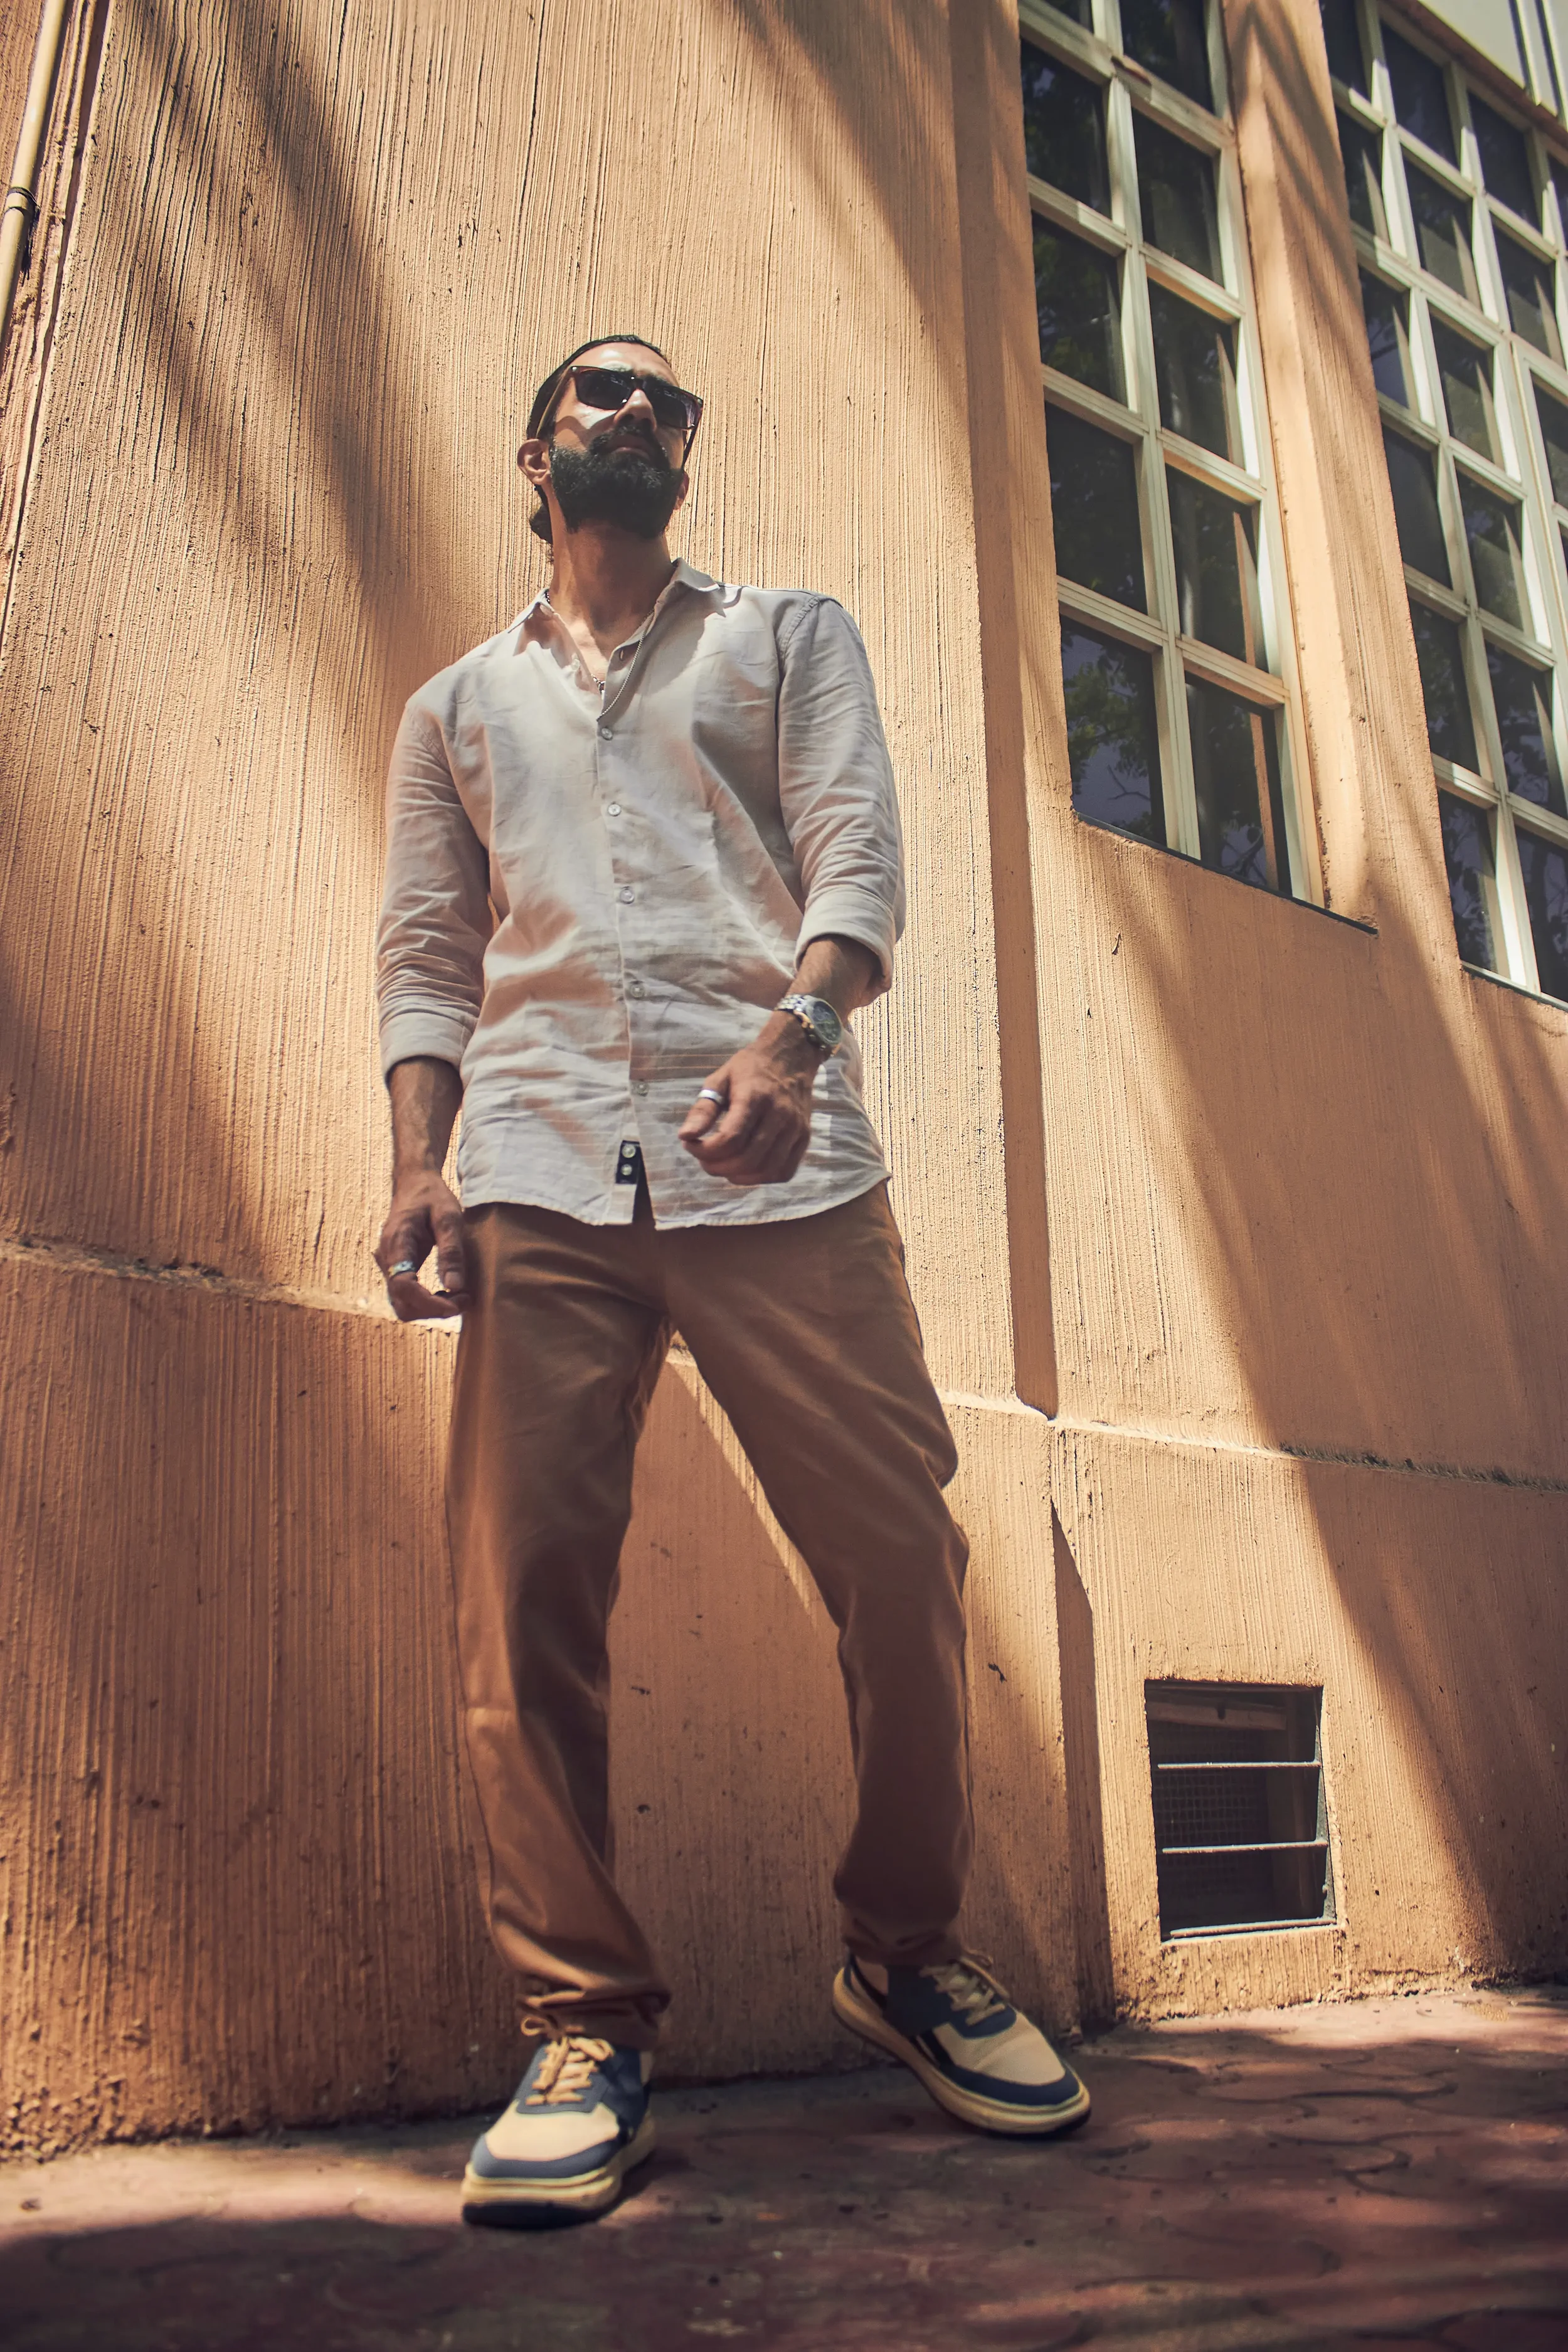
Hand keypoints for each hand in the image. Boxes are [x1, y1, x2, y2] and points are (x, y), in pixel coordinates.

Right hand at [375, 1169, 470, 1318]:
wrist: (414, 1184)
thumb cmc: (432, 1197)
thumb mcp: (449, 1216)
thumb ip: (451, 1251)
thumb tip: (454, 1286)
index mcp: (397, 1243)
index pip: (404, 1286)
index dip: (429, 1302)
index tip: (457, 1304)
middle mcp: (387, 1259)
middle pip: (402, 1303)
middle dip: (432, 1310)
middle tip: (463, 1299)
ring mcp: (389, 1266)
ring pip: (403, 1304)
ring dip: (431, 1308)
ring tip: (459, 1296)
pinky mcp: (396, 1269)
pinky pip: (407, 1296)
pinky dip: (427, 1301)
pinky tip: (448, 1291)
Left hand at [678, 1015, 820, 1185]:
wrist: (791, 1057)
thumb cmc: (750, 1069)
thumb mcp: (719, 1080)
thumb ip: (703, 1109)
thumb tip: (685, 1136)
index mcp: (755, 1096)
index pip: (731, 1138)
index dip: (706, 1151)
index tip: (690, 1144)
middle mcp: (780, 1114)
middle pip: (747, 1159)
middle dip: (718, 1166)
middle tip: (704, 1159)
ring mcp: (796, 1129)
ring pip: (766, 1170)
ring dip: (738, 1176)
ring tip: (722, 1165)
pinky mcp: (804, 1138)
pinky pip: (784, 1171)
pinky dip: (761, 1177)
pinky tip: (746, 1168)